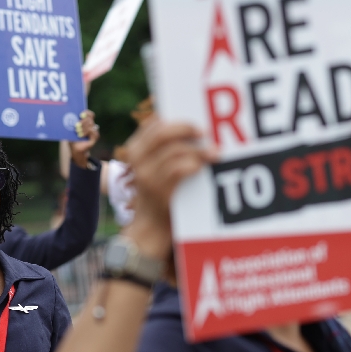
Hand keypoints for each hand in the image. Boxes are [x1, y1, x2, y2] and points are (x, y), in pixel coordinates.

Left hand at [70, 110, 100, 166]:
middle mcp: (91, 125)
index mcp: (86, 122)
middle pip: (90, 118)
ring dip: (83, 127)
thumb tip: (67, 115)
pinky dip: (86, 132)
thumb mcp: (71, 129)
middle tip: (76, 125)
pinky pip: (93, 131)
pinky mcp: (95, 137)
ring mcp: (94, 131)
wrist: (75, 149)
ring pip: (91, 124)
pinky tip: (81, 135)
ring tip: (77, 132)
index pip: (90, 114)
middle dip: (82, 121)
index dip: (86, 113)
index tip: (80, 115)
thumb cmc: (72, 138)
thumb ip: (72, 122)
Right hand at [122, 119, 216, 257]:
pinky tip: (202, 166)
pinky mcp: (159, 191)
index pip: (154, 124)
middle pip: (163, 132)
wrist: (148, 231)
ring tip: (216, 153)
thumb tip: (194, 132)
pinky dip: (193, 164)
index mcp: (135, 150)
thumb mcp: (154, 170)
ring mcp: (146, 176)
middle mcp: (137, 160)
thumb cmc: (158, 197)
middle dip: (188, 129)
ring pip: (175, 150)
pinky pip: (177, 169)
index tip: (197, 123)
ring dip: (199, 150)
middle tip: (207, 133)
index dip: (177, 120)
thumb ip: (165, 152)